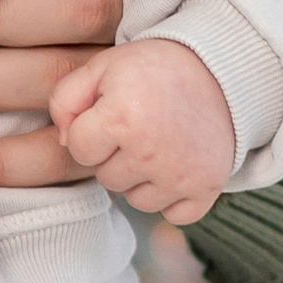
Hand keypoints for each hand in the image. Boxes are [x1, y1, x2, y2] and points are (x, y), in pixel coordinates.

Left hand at [46, 34, 235, 224]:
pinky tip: (177, 167)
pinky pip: (174, 215)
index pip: (77, 149)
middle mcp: (151, 151)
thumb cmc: (153, 69)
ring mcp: (181, 174)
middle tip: (142, 124)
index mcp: (121, 117)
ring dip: (142, 179)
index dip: (90, 130)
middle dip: (116, 155)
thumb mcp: (102, 67)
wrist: (220, 70)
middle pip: (106, 178)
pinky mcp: (207, 187)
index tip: (112, 111)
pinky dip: (174, 198)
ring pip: (137, 200)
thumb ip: (66, 99)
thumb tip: (63, 142)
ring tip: (159, 143)